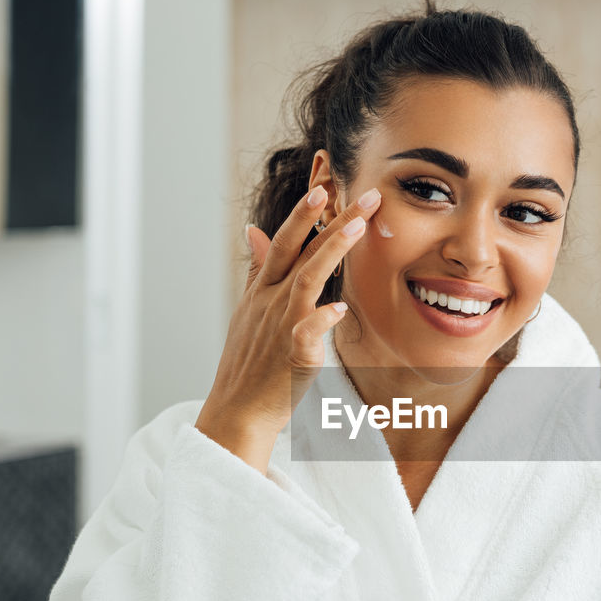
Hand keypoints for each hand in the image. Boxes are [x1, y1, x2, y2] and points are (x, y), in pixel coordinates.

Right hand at [194, 185, 380, 470]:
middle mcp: (269, 303)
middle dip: (329, 219)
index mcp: (261, 292)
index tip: (324, 187)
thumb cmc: (249, 365)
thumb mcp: (248, 312)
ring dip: (332, 250)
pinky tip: (340, 307)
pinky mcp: (291, 355)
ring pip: (306, 279)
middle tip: (362, 195)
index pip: (282, 243)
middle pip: (298, 252)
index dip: (302, 214)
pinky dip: (322, 318)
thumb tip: (252, 230)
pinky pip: (307, 331)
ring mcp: (279, 327)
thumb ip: (257, 271)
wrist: (237, 412)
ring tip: (359, 227)